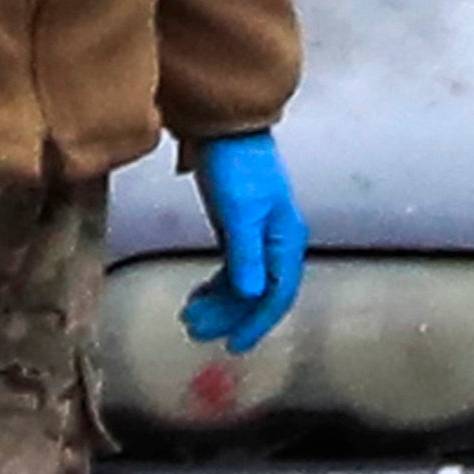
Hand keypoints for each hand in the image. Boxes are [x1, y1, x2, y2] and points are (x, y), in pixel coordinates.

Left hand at [185, 129, 303, 351]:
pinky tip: (198, 295)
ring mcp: (256, 236)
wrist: (224, 128)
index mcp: (284, 241)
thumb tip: (253, 295)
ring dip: (219, 302)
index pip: (277, 294)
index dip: (257, 323)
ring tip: (189, 316)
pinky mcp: (237, 227)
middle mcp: (276, 243)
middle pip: (257, 293)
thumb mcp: (240, 212)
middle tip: (193, 330)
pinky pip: (232, 267)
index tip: (234, 346)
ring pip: (242, 282)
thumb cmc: (237, 166)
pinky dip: (216, 285)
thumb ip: (246, 254)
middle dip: (229, 315)